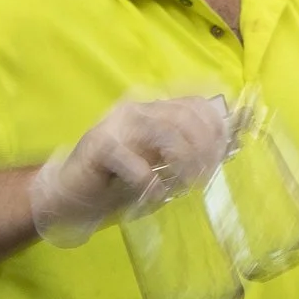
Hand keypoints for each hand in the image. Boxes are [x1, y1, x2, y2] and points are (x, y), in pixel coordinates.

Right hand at [30, 96, 227, 245]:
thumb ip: (189, 154)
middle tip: (204, 177)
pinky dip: (150, 180)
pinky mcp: (100, 146)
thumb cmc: (121, 180)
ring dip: (183, 162)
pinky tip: (154, 193)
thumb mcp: (162, 165)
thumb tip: (229, 150)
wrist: (70, 192)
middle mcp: (138, 110)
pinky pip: (135, 161)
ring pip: (165, 133)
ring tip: (184, 185)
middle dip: (204, 149)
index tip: (222, 158)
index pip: (197, 106)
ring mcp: (117, 124)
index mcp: (155, 110)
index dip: (217, 130)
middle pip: (186, 118)